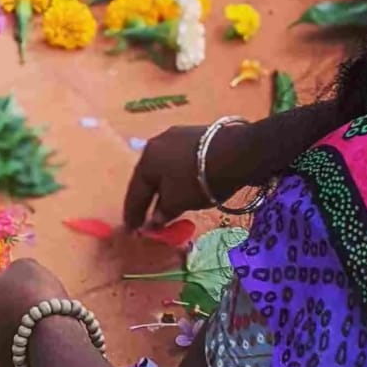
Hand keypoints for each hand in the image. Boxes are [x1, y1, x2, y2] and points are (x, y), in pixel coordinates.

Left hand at [0, 259, 67, 366]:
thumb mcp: (22, 266)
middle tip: (15, 300)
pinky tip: (31, 339)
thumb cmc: (31, 294)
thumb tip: (10, 279)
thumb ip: (8, 273)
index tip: (5, 281)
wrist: (52, 340)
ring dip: (0, 327)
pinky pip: (1, 351)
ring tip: (27, 321)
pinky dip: (11, 345)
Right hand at [122, 121, 253, 230]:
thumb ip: (162, 212)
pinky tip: (182, 184)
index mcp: (146, 161)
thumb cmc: (198, 180)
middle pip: (147, 177)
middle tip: (144, 217)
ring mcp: (175, 136)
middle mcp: (155, 144)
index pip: (135, 193)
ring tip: (164, 201)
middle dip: (146, 198)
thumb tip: (153, 222)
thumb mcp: (177, 201)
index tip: (131, 231)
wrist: (235, 152)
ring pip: (163, 167)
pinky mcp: (194, 135)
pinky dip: (176, 176)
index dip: (133, 214)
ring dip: (162, 186)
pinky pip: (177, 161)